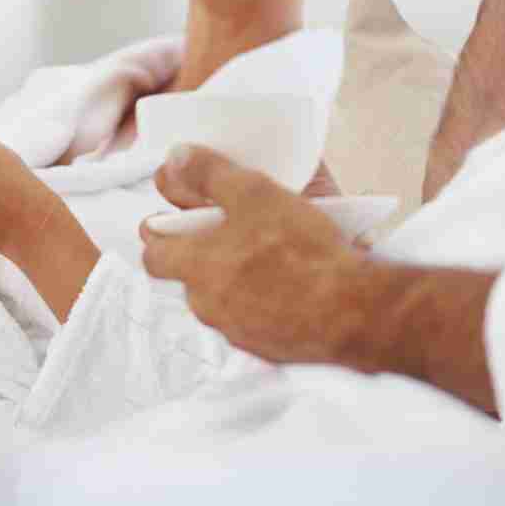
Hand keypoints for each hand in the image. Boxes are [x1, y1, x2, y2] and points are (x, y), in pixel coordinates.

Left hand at [141, 147, 370, 366]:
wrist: (351, 309)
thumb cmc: (301, 249)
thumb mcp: (254, 193)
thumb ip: (210, 174)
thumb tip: (176, 158)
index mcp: (196, 268)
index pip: (153, 255)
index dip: (158, 234)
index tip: (168, 220)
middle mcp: (208, 306)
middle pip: (190, 275)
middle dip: (204, 252)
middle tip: (232, 229)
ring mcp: (237, 331)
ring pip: (223, 297)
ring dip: (236, 277)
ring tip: (269, 253)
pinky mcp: (266, 347)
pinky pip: (253, 318)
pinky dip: (263, 300)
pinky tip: (290, 282)